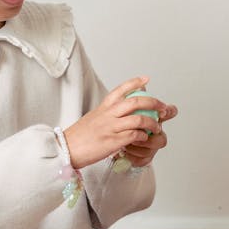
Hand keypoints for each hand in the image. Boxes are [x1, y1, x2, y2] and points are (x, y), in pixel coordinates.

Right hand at [63, 77, 177, 168]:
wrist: (66, 149)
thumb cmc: (79, 136)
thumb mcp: (93, 118)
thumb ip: (107, 113)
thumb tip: (120, 110)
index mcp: (103, 107)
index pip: (121, 89)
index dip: (136, 83)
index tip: (147, 80)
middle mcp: (108, 114)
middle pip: (136, 101)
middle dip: (154, 103)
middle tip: (163, 107)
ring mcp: (111, 127)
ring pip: (139, 118)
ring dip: (152, 123)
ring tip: (157, 127)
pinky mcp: (113, 141)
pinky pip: (134, 135)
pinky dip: (143, 136)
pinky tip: (145, 138)